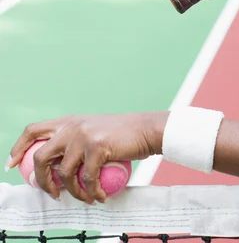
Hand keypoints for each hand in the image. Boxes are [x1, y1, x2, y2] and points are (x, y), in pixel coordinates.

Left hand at [7, 112, 167, 203]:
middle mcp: (73, 126)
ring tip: (85, 198)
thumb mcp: (94, 130)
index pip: (33, 130)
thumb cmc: (124, 133)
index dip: (18, 148)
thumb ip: (75, 142)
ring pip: (63, 173)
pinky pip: (87, 179)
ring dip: (72, 192)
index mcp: (70, 121)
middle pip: (40, 156)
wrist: (146, 129)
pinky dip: (92, 193)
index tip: (11, 165)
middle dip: (41, 180)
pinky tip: (100, 196)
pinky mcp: (97, 147)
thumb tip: (58, 167)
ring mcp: (83, 136)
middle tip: (52, 192)